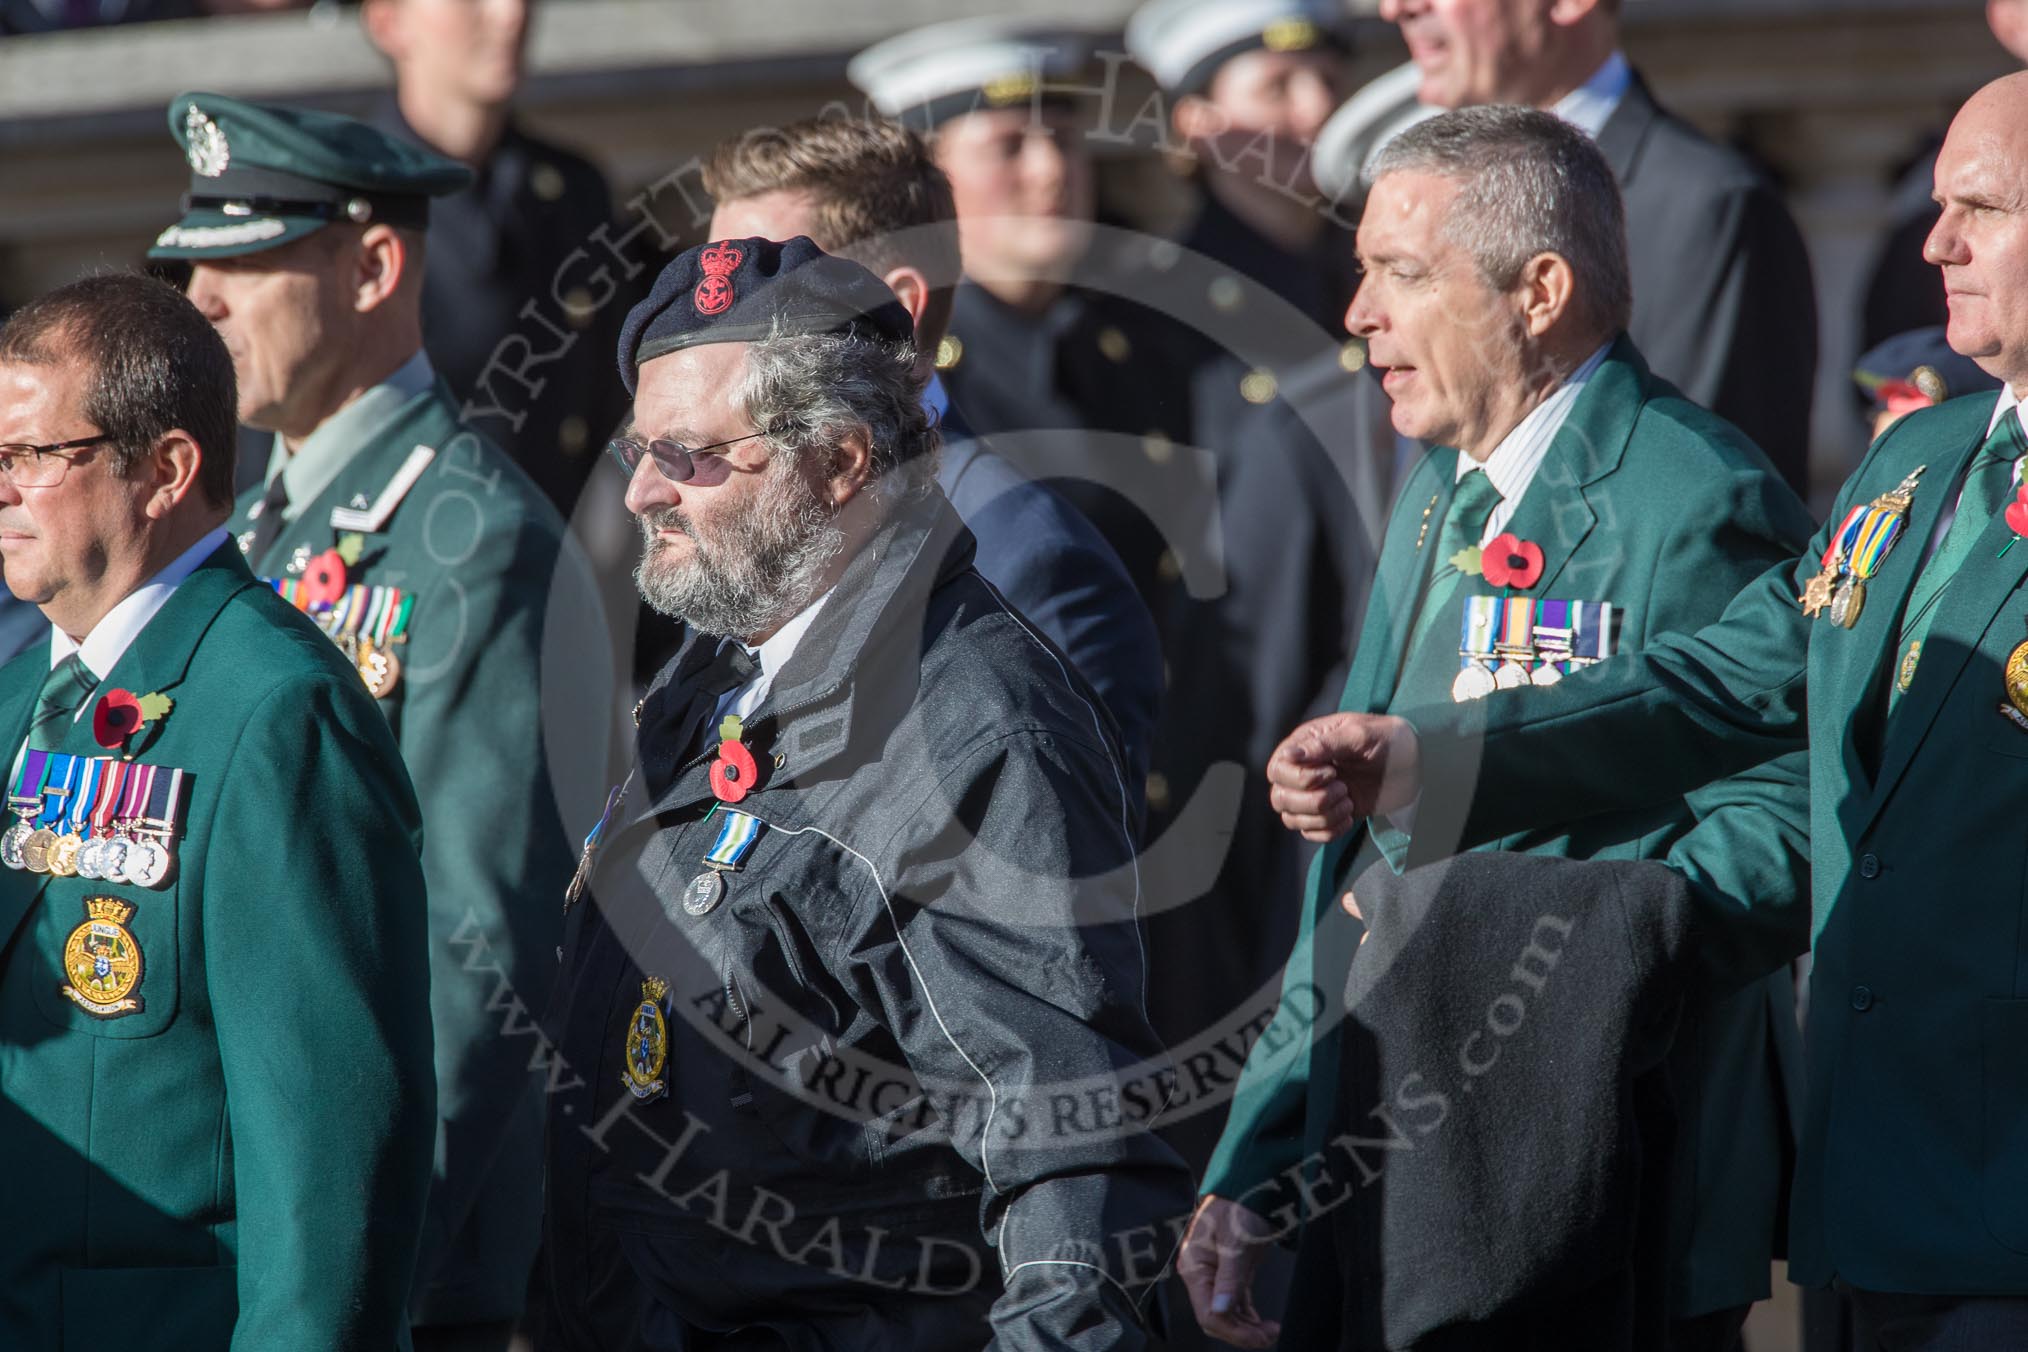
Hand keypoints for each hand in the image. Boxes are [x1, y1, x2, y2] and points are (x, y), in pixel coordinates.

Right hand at [1178, 1195, 1281, 1347]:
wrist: (1251, 1184)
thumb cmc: (1239, 1204)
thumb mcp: (1236, 1242)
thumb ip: (1229, 1278)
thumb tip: (1222, 1310)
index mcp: (1194, 1267)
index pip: (1208, 1313)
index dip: (1233, 1331)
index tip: (1259, 1336)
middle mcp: (1201, 1274)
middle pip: (1217, 1319)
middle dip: (1242, 1333)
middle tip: (1269, 1334)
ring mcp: (1215, 1275)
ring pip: (1227, 1315)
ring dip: (1247, 1327)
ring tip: (1270, 1330)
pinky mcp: (1230, 1273)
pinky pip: (1236, 1304)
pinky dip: (1248, 1317)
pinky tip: (1262, 1323)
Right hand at [1266, 713, 1422, 840]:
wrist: (1415, 764)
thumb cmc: (1388, 739)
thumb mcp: (1359, 734)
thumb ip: (1324, 745)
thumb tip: (1289, 755)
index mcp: (1305, 746)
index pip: (1277, 770)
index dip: (1300, 778)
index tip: (1331, 773)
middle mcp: (1303, 771)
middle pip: (1279, 798)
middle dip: (1312, 801)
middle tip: (1343, 788)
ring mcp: (1314, 795)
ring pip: (1292, 819)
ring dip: (1322, 817)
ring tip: (1348, 801)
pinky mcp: (1328, 814)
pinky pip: (1309, 833)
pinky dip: (1328, 831)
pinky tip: (1349, 818)